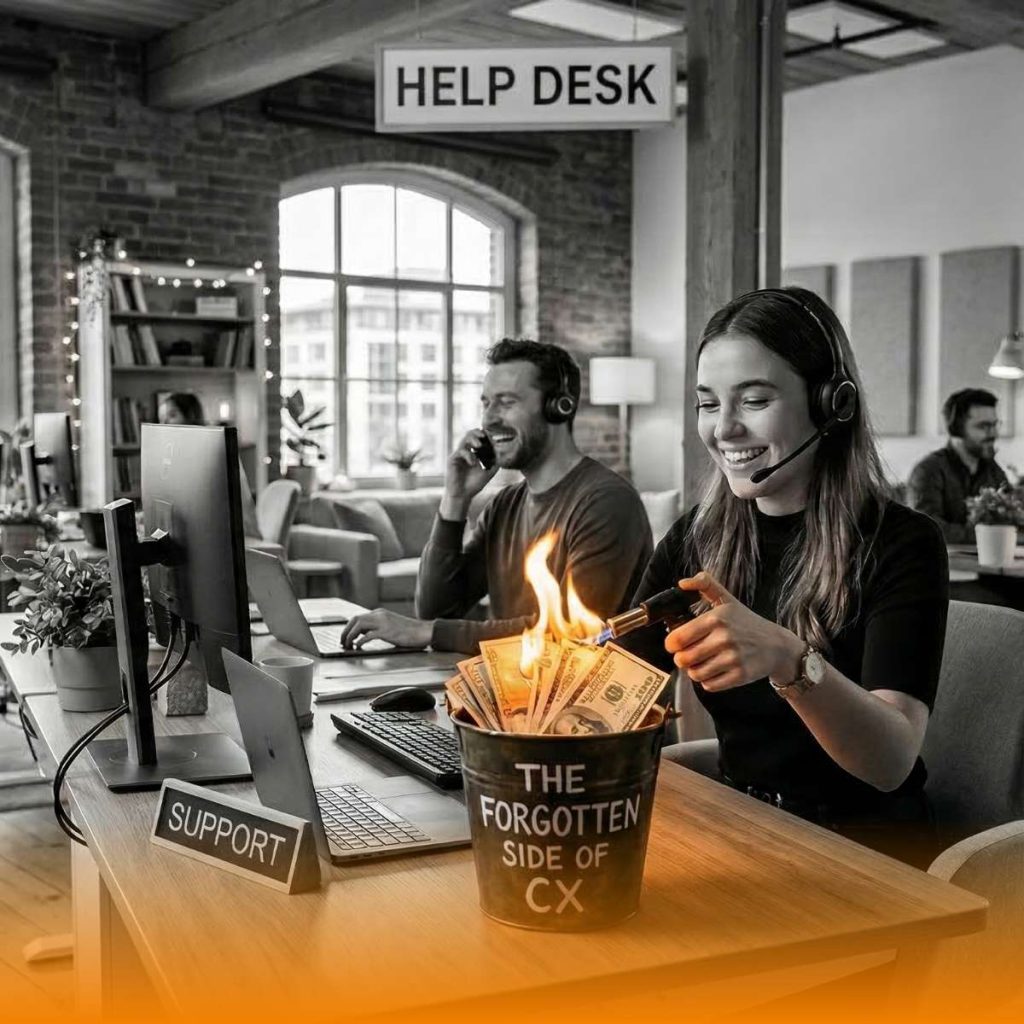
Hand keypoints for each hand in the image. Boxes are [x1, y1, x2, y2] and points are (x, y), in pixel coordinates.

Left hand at [339, 610, 432, 650]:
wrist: (424, 631)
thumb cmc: (410, 631)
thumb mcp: (391, 625)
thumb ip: (378, 627)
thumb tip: (364, 635)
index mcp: (380, 613)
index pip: (359, 617)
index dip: (349, 627)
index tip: (345, 637)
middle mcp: (380, 615)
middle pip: (355, 619)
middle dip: (345, 631)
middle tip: (342, 642)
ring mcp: (383, 622)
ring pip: (359, 625)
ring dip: (350, 636)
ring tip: (348, 645)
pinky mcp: (387, 631)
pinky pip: (368, 635)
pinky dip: (360, 641)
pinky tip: (358, 647)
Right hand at [440, 429, 496, 518]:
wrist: (463, 495)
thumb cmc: (474, 484)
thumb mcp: (489, 471)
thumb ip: (496, 461)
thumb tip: (502, 451)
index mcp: (474, 452)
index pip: (478, 438)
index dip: (485, 435)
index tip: (493, 436)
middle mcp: (465, 451)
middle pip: (469, 434)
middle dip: (477, 432)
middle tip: (484, 435)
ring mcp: (458, 455)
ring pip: (464, 440)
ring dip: (472, 440)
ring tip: (479, 445)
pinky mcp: (452, 460)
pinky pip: (460, 452)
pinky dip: (469, 455)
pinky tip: (473, 463)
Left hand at [664, 572, 803, 690]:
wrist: (777, 645)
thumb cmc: (747, 622)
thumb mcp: (727, 600)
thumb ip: (704, 585)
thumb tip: (682, 582)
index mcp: (716, 618)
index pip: (678, 638)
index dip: (672, 644)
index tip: (676, 644)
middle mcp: (724, 638)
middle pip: (683, 659)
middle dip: (683, 658)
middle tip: (690, 654)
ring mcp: (733, 658)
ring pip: (695, 674)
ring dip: (695, 670)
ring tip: (704, 662)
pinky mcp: (740, 676)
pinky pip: (709, 685)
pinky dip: (708, 681)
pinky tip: (716, 670)